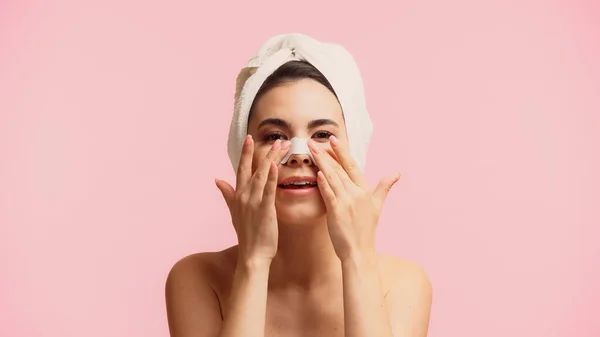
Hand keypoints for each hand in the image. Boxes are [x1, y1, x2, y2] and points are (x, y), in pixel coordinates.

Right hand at [215, 136, 290, 262]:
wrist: (252, 254)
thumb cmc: (247, 234)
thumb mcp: (234, 212)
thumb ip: (227, 194)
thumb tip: (217, 179)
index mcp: (238, 195)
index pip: (241, 169)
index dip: (245, 153)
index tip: (249, 138)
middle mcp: (244, 196)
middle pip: (253, 169)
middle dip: (263, 152)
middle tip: (275, 139)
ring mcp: (253, 202)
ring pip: (262, 176)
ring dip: (271, 160)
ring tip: (281, 146)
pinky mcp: (264, 210)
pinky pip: (268, 191)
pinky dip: (271, 178)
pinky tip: (275, 166)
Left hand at [308, 136, 400, 260]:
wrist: (360, 251)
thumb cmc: (366, 229)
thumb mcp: (378, 205)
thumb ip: (385, 186)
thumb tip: (397, 172)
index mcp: (365, 190)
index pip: (352, 166)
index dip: (342, 152)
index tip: (333, 139)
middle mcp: (356, 193)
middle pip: (339, 169)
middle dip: (326, 154)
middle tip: (314, 141)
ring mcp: (346, 202)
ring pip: (332, 177)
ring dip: (321, 162)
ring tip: (311, 150)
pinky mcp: (336, 212)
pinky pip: (329, 194)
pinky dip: (323, 183)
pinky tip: (317, 172)